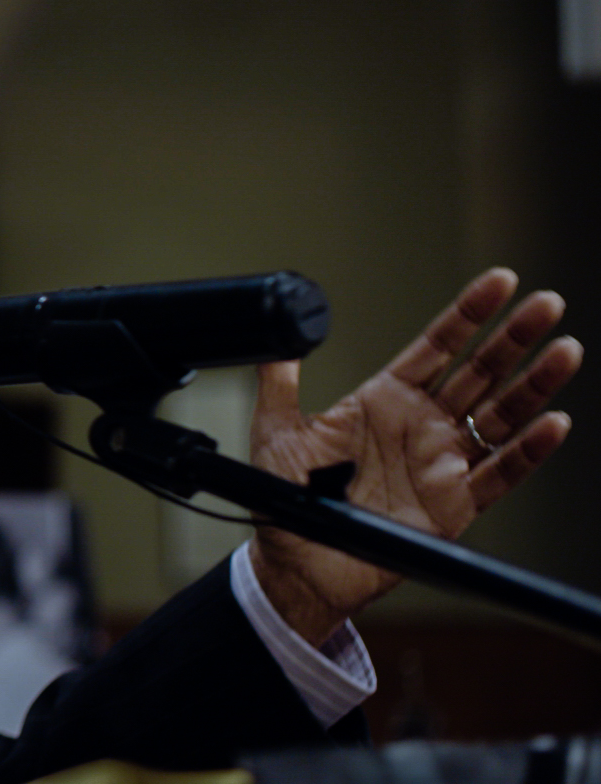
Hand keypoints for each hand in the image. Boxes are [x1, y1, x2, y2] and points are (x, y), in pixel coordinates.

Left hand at [248, 268, 582, 643]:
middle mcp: (422, 425)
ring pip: (502, 416)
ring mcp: (443, 462)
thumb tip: (276, 335)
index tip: (500, 281)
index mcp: (385, 400)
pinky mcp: (455, 503)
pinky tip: (554, 424)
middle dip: (514, 337)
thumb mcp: (276, 430)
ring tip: (566, 350)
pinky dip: (529, 450)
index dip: (468, 314)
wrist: (296, 562)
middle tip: (546, 304)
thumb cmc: (285, 498)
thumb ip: (279, 382)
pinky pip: (500, 473)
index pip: (437, 346)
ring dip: (535, 384)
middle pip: (480, 372)